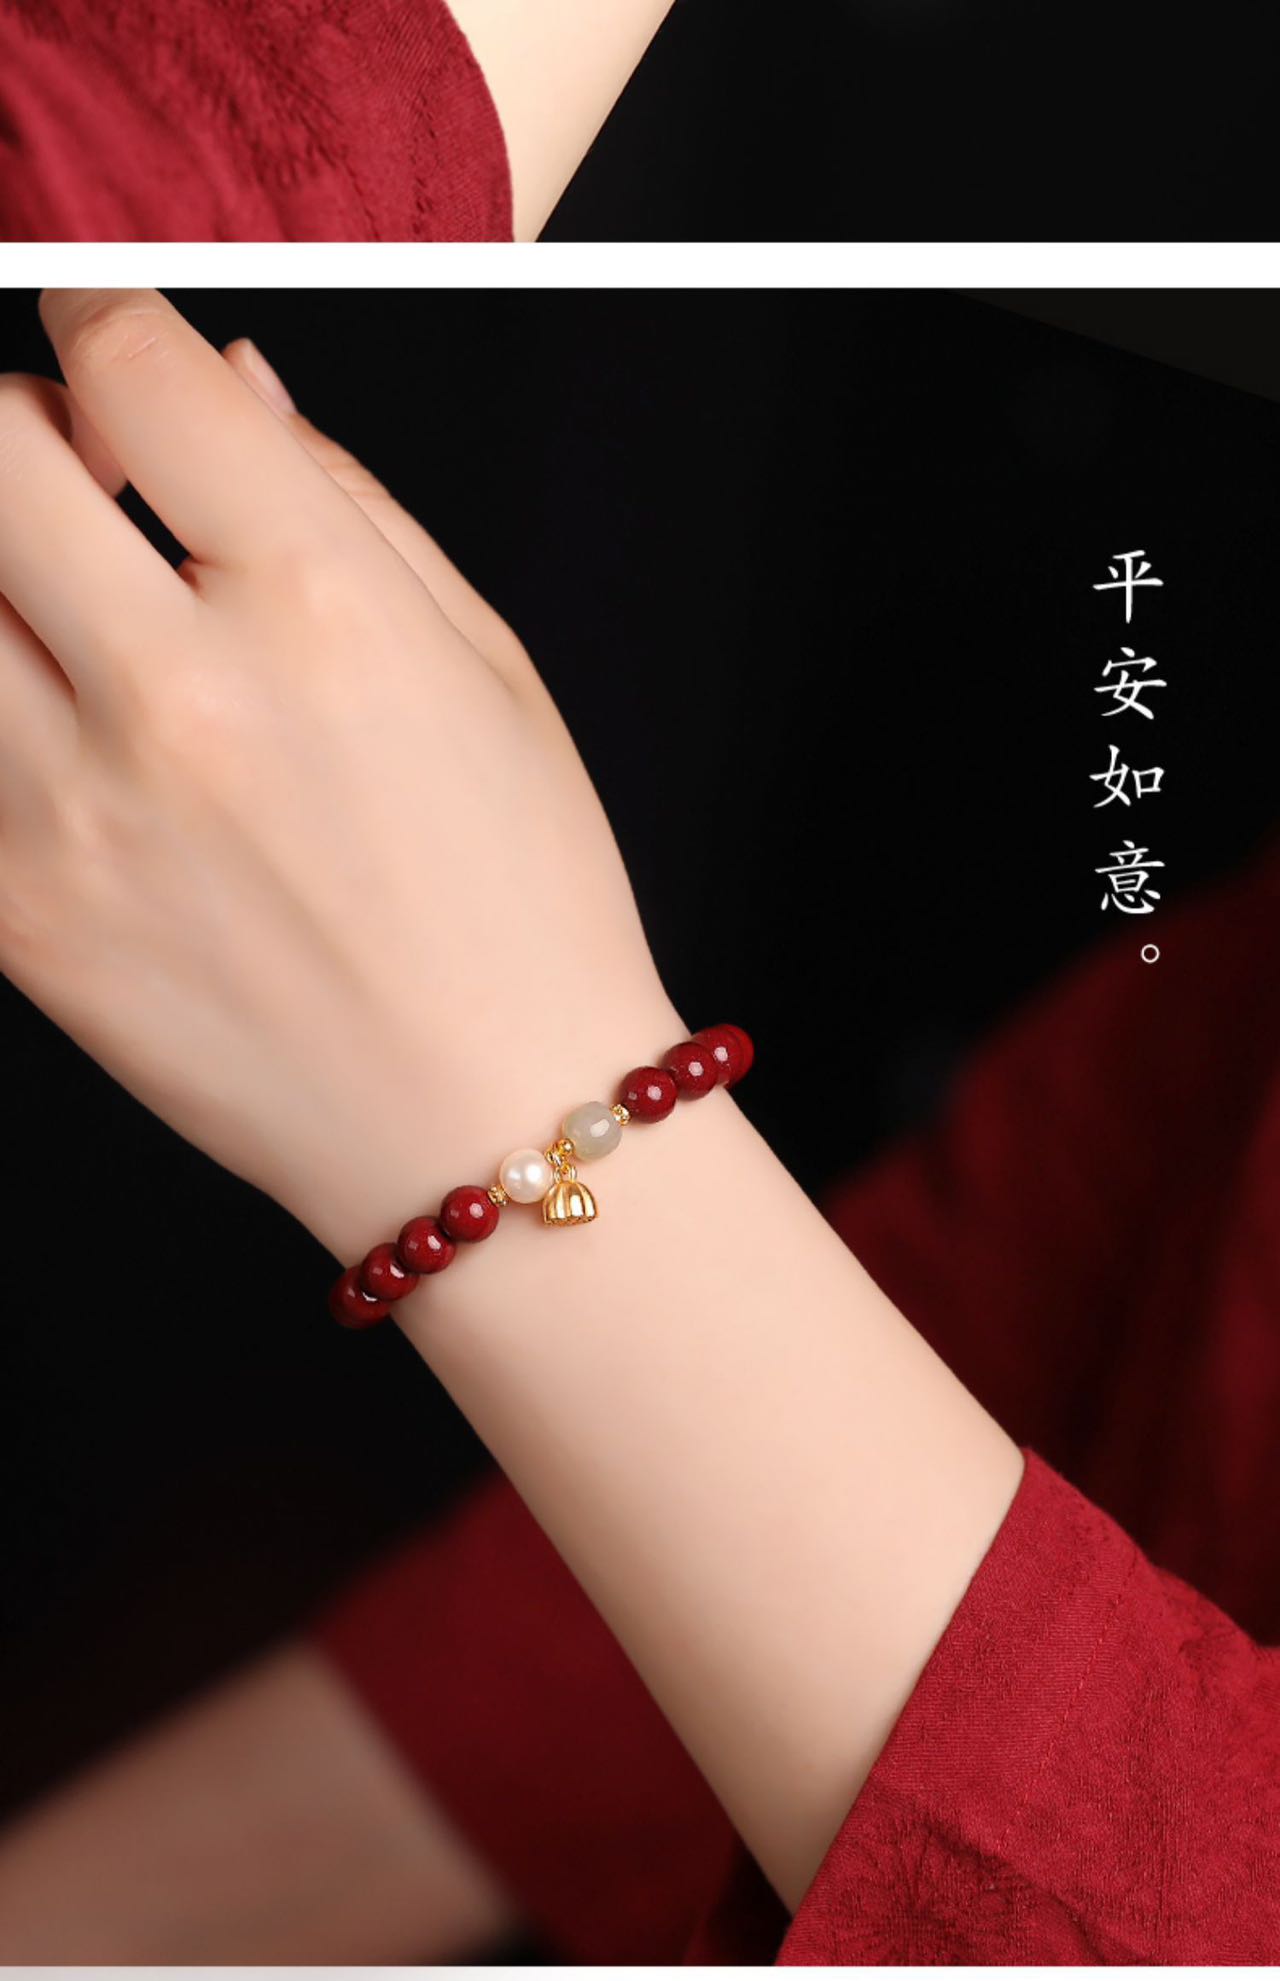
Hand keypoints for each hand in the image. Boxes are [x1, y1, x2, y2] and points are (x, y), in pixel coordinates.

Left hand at [0, 291, 677, 1256]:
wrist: (489, 1128)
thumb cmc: (522, 905)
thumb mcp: (490, 672)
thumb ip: (348, 503)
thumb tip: (228, 379)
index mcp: (326, 614)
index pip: (137, 363)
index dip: (104, 308)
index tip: (110, 328)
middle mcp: (183, 698)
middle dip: (23, 422)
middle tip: (79, 466)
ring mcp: (75, 814)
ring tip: (66, 608)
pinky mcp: (16, 915)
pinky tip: (64, 718)